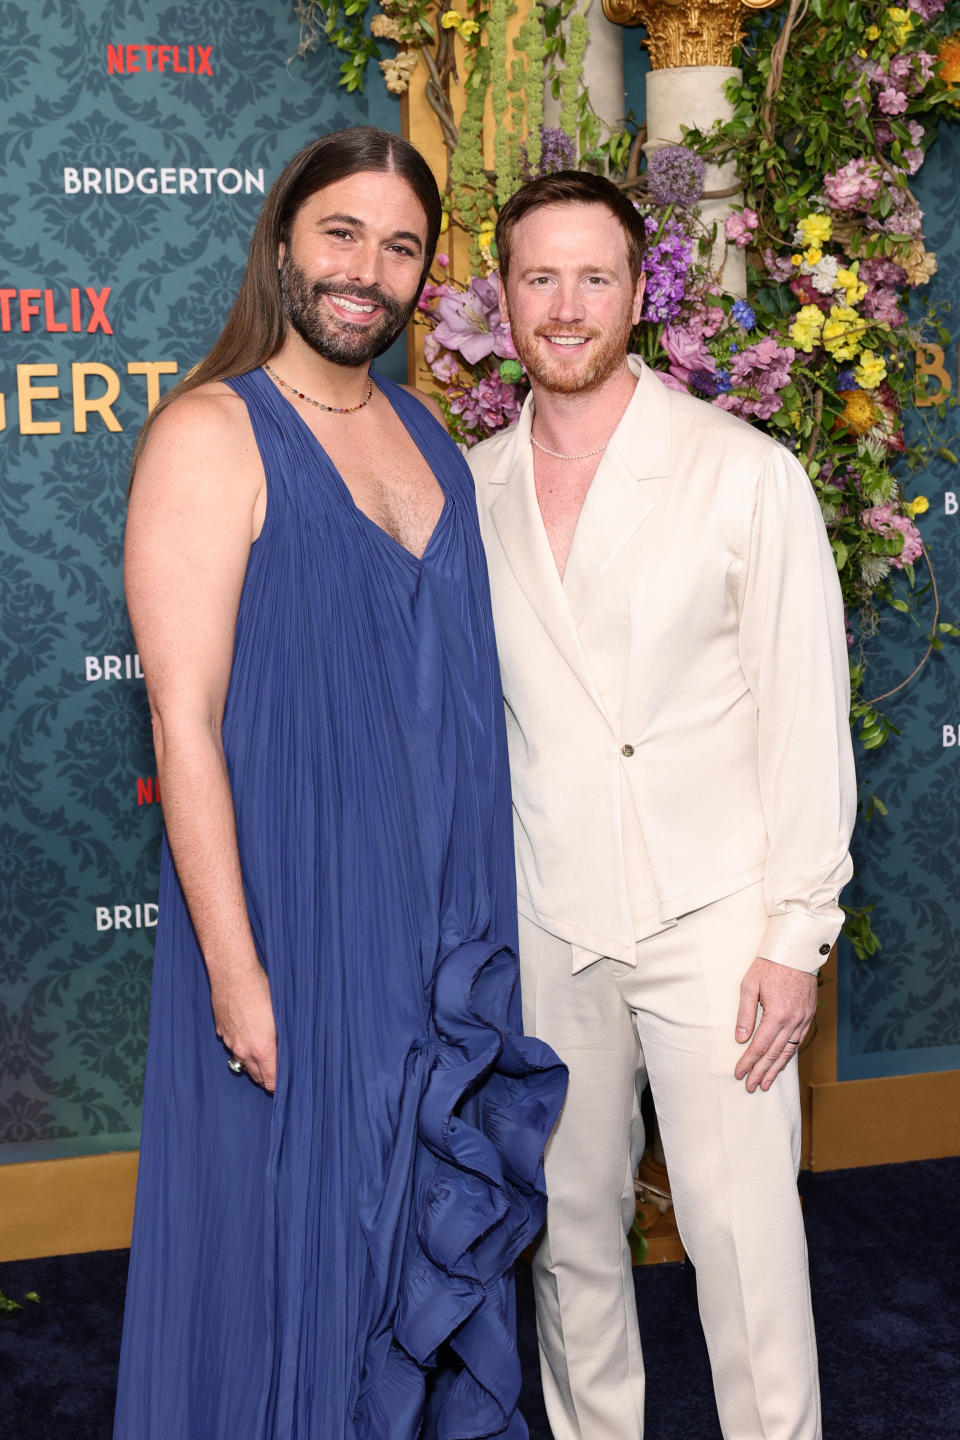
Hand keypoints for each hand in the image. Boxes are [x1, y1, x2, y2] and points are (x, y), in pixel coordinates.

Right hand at [211, 962, 276, 1092]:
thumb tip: (290, 1053)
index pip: (271, 1081)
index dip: (280, 1085)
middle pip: (256, 1076)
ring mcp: (230, 1041)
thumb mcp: (281, 1016)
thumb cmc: (261, 989)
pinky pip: (233, 1045)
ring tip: (266, 1053)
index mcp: (261, 1049)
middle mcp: (243, 1050)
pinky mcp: (221, 1030)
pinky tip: (249, 1031)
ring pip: (243, 1062)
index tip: (288, 1084)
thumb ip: (283, 1040)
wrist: (233, 972)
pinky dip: (242, 1045)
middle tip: (280, 1072)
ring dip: (254, 1062)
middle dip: (268, 1077)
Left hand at [734, 957, 816, 1092]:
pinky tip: (781, 1063)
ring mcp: (803, 1019)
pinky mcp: (809, 1015)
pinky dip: (789, 1055)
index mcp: (777, 1014)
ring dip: (776, 1069)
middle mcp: (793, 1020)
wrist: (796, 952)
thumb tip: (741, 1039)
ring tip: (765, 1083)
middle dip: (761, 1072)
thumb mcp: (749, 985)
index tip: (739, 1074)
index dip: (748, 1062)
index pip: (760, 1046)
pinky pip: (798, 1041)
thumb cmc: (769, 965)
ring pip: (789, 1051)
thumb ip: (745, 1014)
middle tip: (750, 1086)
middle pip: (775, 1053)